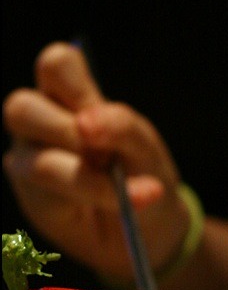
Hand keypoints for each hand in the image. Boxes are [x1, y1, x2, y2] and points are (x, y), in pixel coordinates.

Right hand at [3, 42, 187, 278]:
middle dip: (67, 131)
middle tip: (105, 153)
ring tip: (121, 185)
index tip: (97, 111)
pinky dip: (93, 195)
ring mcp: (29, 160)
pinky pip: (50, 194)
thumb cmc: (142, 171)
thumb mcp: (145, 146)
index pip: (56, 64)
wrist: (146, 225)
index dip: (73, 83)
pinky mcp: (32, 197)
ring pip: (36, 159)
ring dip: (84, 174)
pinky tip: (121, 202)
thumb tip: (84, 123)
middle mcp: (40, 123)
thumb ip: (120, 126)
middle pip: (20, 106)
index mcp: (70, 96)